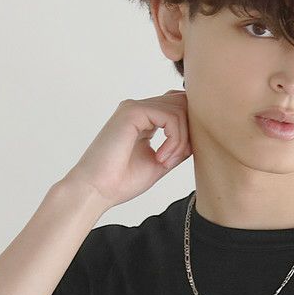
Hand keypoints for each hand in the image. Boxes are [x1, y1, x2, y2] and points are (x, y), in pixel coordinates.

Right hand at [61, 89, 192, 209]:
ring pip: (179, 109)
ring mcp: (134, 108)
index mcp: (143, 120)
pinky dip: (174, 139)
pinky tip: (161, 158)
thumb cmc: (121, 182)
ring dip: (181, 140)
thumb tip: (198, 138)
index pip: (177, 110)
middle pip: (181, 104)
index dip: (188, 131)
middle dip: (188, 134)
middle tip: (175, 160)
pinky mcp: (133, 111)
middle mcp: (138, 110)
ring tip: (166, 162)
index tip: (179, 159)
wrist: (96, 190)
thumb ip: (177, 148)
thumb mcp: (160, 163)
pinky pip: (170, 116)